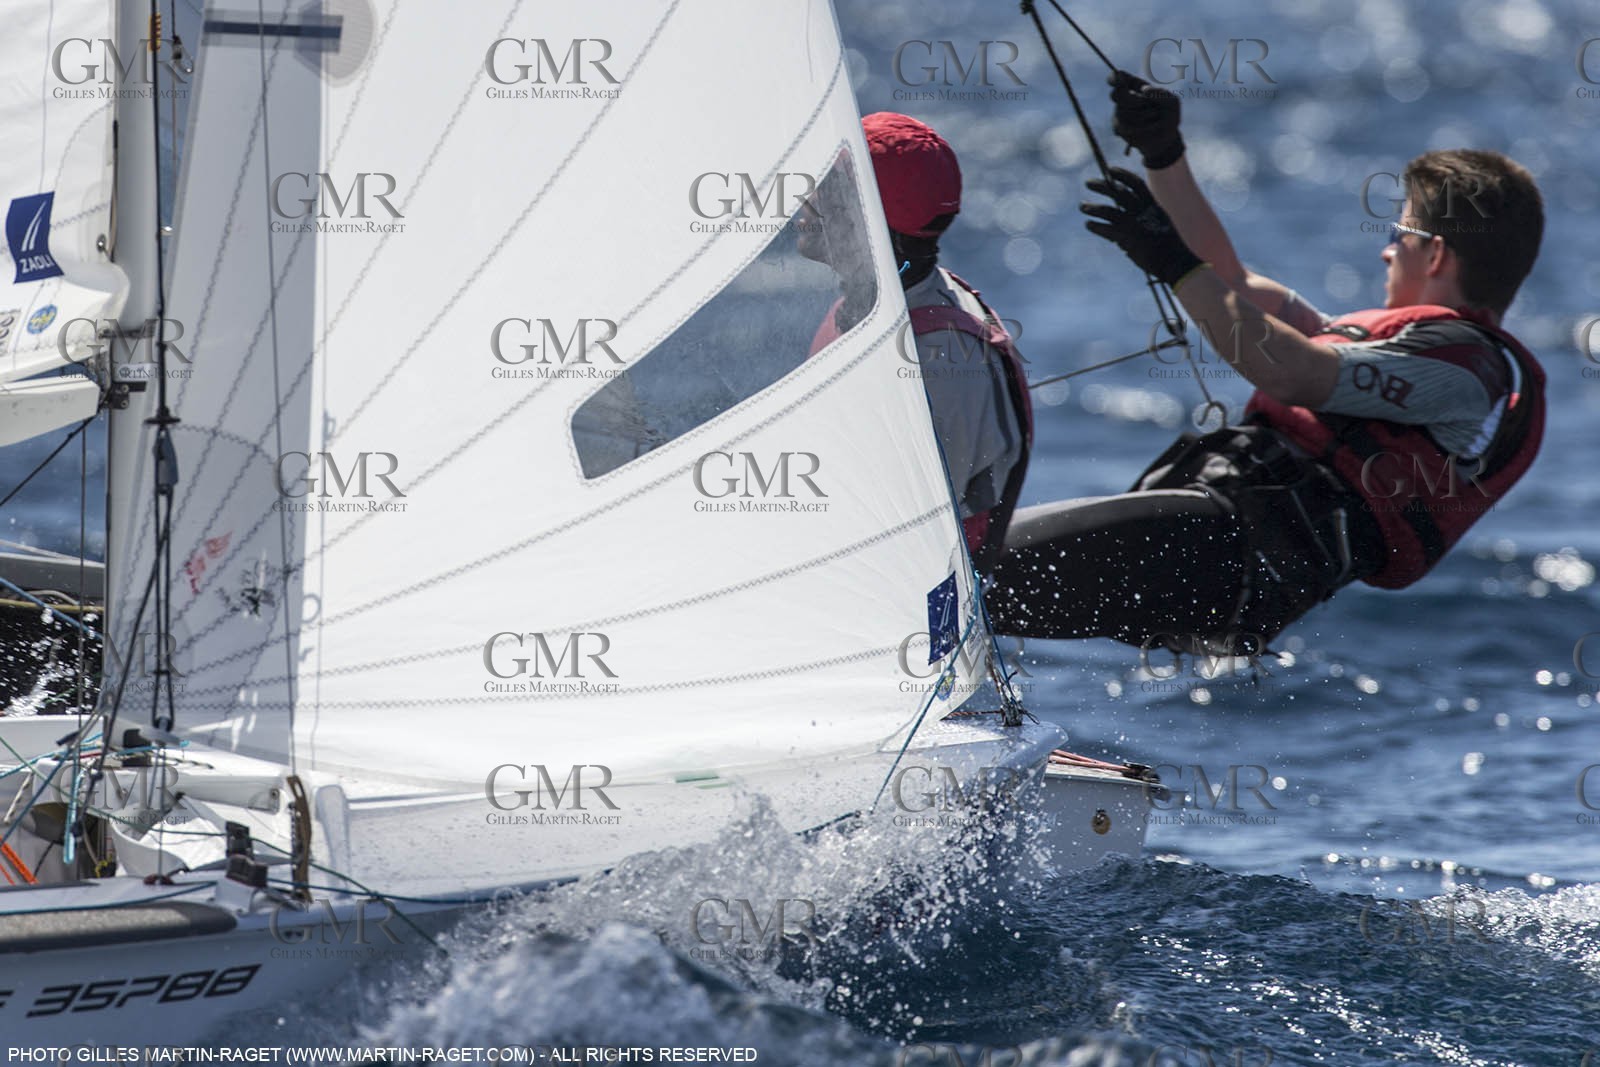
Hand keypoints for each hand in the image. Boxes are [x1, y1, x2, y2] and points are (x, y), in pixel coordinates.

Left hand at [1080, 167, 1202, 286]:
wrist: (1177, 263)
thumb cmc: (1170, 249)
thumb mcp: (1161, 227)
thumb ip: (1145, 221)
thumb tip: (1123, 228)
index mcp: (1154, 206)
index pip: (1137, 184)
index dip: (1123, 175)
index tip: (1111, 170)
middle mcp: (1143, 211)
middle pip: (1118, 192)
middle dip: (1102, 185)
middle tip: (1089, 182)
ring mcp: (1134, 224)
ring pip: (1108, 210)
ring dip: (1093, 207)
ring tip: (1082, 206)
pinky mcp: (1127, 239)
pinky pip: (1105, 229)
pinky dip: (1095, 226)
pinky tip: (1088, 224)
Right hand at [1108, 69, 1183, 169]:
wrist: (1164, 139)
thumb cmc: (1168, 116)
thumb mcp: (1172, 102)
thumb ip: (1161, 94)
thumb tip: (1144, 90)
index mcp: (1134, 87)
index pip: (1116, 79)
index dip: (1114, 78)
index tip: (1118, 78)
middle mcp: (1123, 99)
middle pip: (1117, 94)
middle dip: (1133, 100)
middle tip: (1147, 104)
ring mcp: (1119, 113)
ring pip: (1123, 112)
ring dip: (1143, 116)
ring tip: (1155, 118)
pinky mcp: (1118, 128)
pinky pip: (1125, 126)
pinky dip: (1141, 128)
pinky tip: (1149, 128)